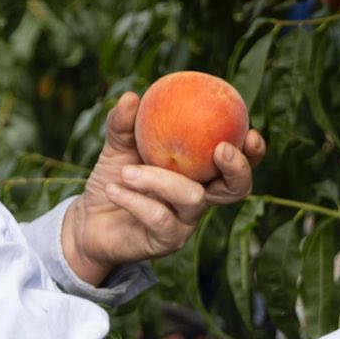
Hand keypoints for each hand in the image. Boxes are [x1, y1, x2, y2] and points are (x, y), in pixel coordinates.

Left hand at [62, 92, 265, 285]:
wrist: (87, 218)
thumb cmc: (113, 177)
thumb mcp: (117, 146)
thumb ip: (124, 123)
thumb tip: (132, 97)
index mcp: (198, 171)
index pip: (235, 161)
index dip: (251, 151)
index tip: (250, 132)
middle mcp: (199, 196)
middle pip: (236, 188)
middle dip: (237, 169)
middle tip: (221, 148)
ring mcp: (186, 222)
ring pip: (192, 197)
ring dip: (158, 180)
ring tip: (126, 171)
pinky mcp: (166, 242)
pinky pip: (160, 217)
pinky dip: (135, 199)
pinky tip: (113, 188)